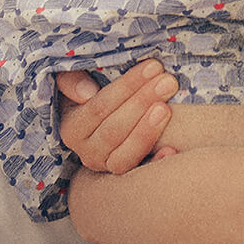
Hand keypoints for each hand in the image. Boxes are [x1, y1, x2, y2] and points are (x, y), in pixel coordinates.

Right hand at [57, 61, 179, 173]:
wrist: (103, 118)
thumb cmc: (89, 91)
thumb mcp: (71, 79)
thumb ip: (71, 80)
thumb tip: (87, 94)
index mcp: (72, 129)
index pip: (100, 107)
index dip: (127, 87)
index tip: (153, 66)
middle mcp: (87, 152)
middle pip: (114, 130)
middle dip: (142, 103)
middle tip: (168, 82)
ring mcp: (107, 166)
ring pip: (125, 155)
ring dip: (147, 131)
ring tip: (167, 108)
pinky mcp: (126, 177)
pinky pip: (140, 173)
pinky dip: (155, 163)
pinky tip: (172, 150)